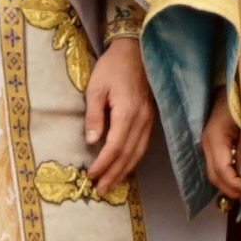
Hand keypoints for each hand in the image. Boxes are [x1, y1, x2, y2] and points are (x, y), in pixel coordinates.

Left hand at [82, 32, 151, 193]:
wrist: (134, 50)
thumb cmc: (112, 67)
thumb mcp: (95, 88)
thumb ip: (94, 115)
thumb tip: (91, 142)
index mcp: (127, 112)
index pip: (115, 147)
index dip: (103, 164)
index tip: (91, 176)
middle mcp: (141, 120)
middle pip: (128, 155)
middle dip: (114, 174)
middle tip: (101, 190)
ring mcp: (148, 120)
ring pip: (138, 152)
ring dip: (125, 171)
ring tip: (112, 185)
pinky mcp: (150, 118)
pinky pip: (142, 145)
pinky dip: (133, 159)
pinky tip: (125, 167)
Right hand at [201, 103, 240, 203]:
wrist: (233, 83)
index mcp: (215, 140)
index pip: (222, 172)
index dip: (237, 186)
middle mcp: (207, 144)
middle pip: (215, 177)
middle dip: (232, 190)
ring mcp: (208, 144)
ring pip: (214, 173)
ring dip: (230, 184)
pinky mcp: (213, 142)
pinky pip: (218, 165)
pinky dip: (229, 175)